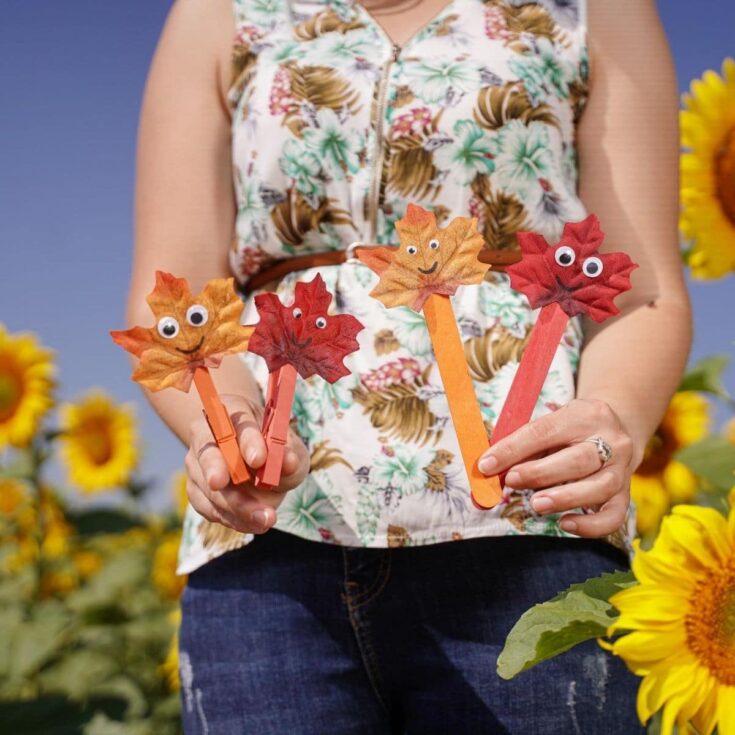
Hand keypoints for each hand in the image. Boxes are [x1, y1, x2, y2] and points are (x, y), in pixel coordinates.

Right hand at [184, 394, 308, 533]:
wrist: (257, 461)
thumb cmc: (275, 448)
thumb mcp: (291, 448)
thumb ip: (290, 454)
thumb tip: (288, 462)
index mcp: (233, 411)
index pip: (237, 422)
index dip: (247, 440)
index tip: (259, 459)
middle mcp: (208, 434)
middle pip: (207, 450)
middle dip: (215, 468)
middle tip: (222, 483)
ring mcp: (196, 462)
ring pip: (206, 485)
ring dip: (234, 504)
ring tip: (266, 519)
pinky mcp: (195, 489)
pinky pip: (207, 507)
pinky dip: (231, 518)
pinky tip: (255, 524)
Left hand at [478, 398, 635, 537]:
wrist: (617, 427)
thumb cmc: (570, 429)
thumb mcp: (551, 425)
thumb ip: (521, 446)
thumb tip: (488, 470)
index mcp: (585, 414)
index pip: (545, 431)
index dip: (513, 449)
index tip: (486, 465)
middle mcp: (611, 440)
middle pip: (578, 459)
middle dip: (540, 473)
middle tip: (512, 481)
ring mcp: (622, 468)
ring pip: (600, 486)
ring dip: (564, 497)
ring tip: (537, 504)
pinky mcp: (627, 494)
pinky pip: (614, 516)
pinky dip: (590, 525)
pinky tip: (565, 524)